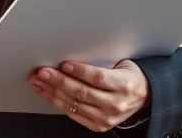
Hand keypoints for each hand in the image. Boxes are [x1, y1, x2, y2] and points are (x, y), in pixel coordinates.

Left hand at [29, 59, 149, 132]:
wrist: (143, 96)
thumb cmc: (128, 76)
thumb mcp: (122, 64)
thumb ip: (100, 63)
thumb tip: (72, 55)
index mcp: (124, 85)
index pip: (98, 78)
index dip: (80, 71)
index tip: (64, 64)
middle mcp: (115, 104)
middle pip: (82, 92)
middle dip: (58, 81)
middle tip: (43, 72)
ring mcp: (106, 117)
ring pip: (74, 104)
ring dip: (52, 92)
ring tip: (39, 81)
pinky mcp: (98, 125)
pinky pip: (73, 113)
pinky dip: (57, 102)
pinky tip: (47, 93)